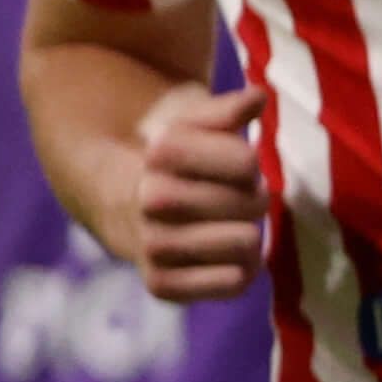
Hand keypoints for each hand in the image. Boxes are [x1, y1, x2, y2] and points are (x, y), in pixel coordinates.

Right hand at [128, 83, 267, 301]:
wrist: (123, 200)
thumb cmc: (177, 158)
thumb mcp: (193, 123)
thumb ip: (226, 111)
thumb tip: (258, 97)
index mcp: (162, 154)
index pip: (246, 164)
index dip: (249, 164)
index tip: (231, 163)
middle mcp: (151, 200)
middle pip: (252, 204)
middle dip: (253, 198)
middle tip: (233, 196)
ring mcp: (153, 245)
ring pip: (246, 243)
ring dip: (249, 234)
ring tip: (228, 224)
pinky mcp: (161, 284)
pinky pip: (232, 283)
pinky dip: (239, 271)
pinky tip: (224, 257)